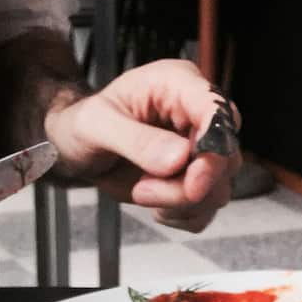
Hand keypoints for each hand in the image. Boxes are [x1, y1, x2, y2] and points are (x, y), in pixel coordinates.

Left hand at [45, 60, 240, 234]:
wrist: (76, 147)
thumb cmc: (83, 124)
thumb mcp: (97, 124)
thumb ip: (137, 140)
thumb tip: (177, 159)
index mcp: (178, 85)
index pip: (218, 112)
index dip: (214, 150)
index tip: (194, 182)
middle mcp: (196, 115)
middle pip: (225, 158)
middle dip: (188, 186)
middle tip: (143, 190)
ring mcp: (198, 150)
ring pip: (218, 188)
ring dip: (180, 203)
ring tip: (141, 191)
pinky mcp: (194, 179)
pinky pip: (207, 208)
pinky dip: (183, 216)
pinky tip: (156, 206)